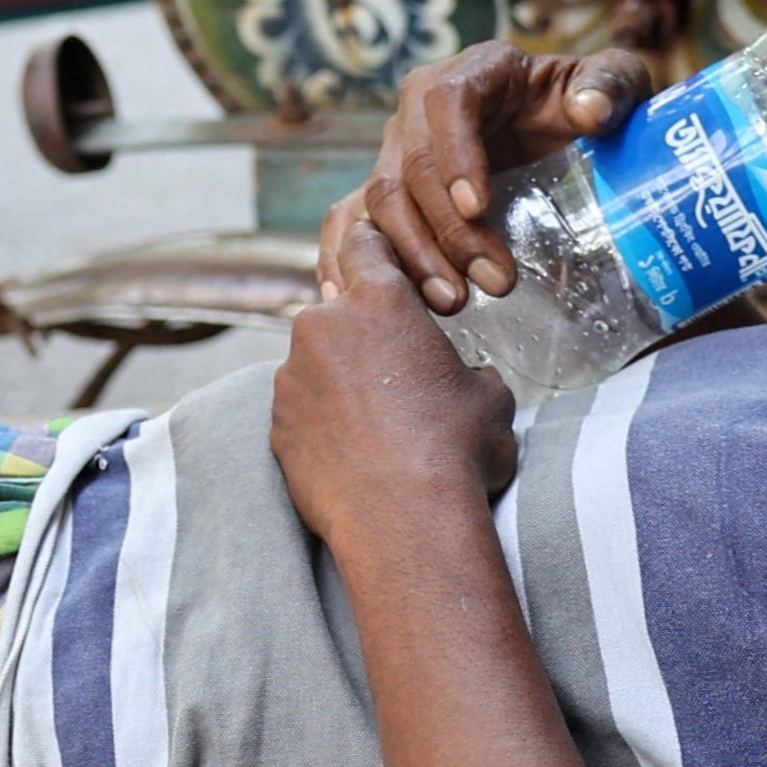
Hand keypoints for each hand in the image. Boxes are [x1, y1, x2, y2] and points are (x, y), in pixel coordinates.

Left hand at [270, 204, 521, 556]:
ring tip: (375, 426)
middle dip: (359, 333)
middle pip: (336, 309)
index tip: (380, 265)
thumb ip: (467, 370)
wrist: (404, 523)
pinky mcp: (276, 423)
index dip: (373, 250)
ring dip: (337, 380)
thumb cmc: (456, 453)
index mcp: (379, 301)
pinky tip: (353, 453)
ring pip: (314, 361)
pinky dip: (319, 421)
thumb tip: (464, 379)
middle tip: (392, 373)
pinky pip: (299, 408)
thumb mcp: (490, 398)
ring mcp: (291, 374)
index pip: (363, 243)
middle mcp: (323, 325)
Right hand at [357, 42, 658, 314]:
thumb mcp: (612, 83)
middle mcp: (419, 107)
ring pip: (381, 201)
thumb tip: (589, 111)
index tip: (479, 207)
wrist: (558, 126)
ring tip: (455, 302)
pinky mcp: (389, 190)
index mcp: (474, 71)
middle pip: (411, 165)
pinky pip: (354, 222)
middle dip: (447, 230)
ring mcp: (397, 150)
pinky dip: (353, 259)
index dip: (455, 154)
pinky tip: (369, 300)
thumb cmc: (584, 102)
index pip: (446, 102)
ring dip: (413, 255)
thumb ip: (609, 86)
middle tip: (495, 282)